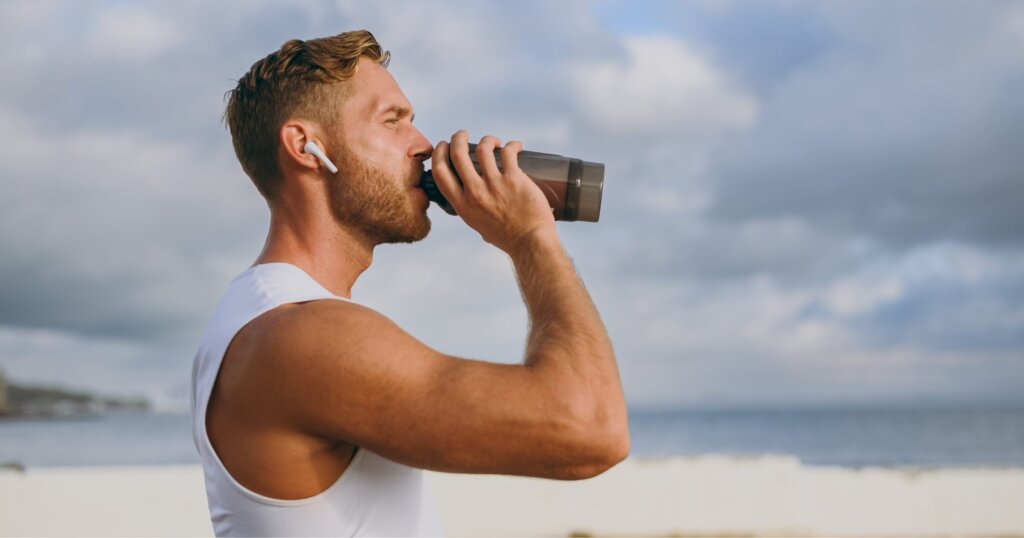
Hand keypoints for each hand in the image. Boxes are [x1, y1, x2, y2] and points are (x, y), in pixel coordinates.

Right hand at [431, 130, 555, 252]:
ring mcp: (494, 185)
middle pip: (457, 154)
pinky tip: (516, 146)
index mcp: (462, 205)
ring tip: (493, 142)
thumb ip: (471, 210)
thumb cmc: (507, 237)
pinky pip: (509, 152)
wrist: (530, 243)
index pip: (440, 172)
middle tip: (463, 135)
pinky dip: (512, 145)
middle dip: (458, 138)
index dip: (439, 154)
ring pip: (483, 148)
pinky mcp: (514, 179)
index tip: (444, 146)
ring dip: (487, 140)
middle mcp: (475, 193)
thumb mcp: (477, 225)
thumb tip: (471, 200)